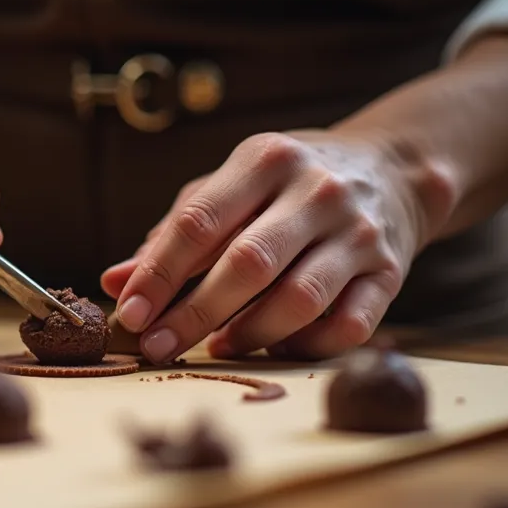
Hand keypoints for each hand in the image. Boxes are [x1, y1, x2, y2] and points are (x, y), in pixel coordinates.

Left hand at [104, 130, 453, 362]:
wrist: (392, 171)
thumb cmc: (287, 186)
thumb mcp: (230, 188)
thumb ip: (173, 234)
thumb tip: (115, 282)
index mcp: (266, 160)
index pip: (200, 221)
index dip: (158, 273)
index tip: (129, 312)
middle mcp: (317, 192)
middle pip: (247, 264)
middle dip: (194, 314)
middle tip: (156, 347)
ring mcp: (359, 233)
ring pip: (299, 299)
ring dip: (249, 333)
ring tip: (217, 347)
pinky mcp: (391, 273)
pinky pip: (349, 325)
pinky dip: (307, 346)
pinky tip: (277, 348)